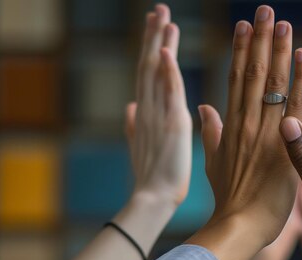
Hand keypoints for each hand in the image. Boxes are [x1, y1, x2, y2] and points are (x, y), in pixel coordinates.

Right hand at [126, 4, 191, 205]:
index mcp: (144, 114)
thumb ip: (134, 124)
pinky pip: (169, 92)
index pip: (148, 75)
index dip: (151, 50)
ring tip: (164, 17)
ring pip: (156, 72)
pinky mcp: (172, 124)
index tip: (156, 29)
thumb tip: (129, 107)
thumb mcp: (141, 146)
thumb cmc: (153, 178)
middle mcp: (148, 109)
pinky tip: (166, 50)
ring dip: (160, 43)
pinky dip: (167, 70)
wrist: (153, 198)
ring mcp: (157, 115)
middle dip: (153, 36)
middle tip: (158, 10)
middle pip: (148, 65)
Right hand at [187, 6, 301, 259]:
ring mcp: (266, 134)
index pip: (236, 81)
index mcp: (232, 127)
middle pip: (253, 74)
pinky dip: (301, 81)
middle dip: (259, 40)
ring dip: (279, 51)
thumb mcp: (214, 165)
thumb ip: (210, 135)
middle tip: (265, 10)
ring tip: (283, 22)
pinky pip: (295, 108)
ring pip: (272, 85)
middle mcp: (248, 124)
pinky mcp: (287, 147)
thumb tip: (202, 109)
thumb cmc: (230, 202)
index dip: (240, 51)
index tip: (244, 26)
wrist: (241, 228)